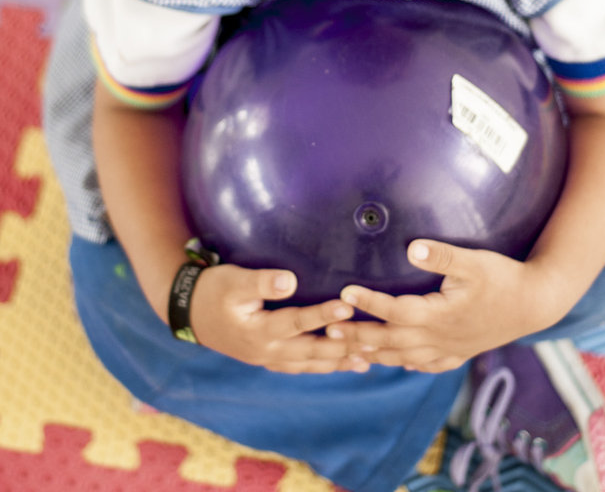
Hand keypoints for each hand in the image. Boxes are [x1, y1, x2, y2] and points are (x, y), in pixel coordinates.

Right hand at [188, 262, 366, 372]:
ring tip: (366, 362)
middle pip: (310, 352)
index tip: (347, 307)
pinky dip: (320, 366)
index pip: (297, 322)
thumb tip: (289, 281)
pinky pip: (300, 367)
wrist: (189, 311)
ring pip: (308, 364)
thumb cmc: (213, 290)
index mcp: (259, 331)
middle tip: (372, 345)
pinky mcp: (268, 357)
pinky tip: (337, 364)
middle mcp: (267, 351)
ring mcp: (267, 358)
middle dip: (341, 347)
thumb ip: (261, 281)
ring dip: (336, 363)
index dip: (323, 315)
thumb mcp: (233, 281)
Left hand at [326, 240, 565, 372]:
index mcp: (440, 315)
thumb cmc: (504, 277)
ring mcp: (450, 348)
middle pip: (391, 341)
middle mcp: (440, 337)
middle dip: (358, 336)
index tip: (343, 292)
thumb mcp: (474, 261)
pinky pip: (428, 365)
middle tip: (328, 329)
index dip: (369, 302)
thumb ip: (442, 255)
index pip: (395, 311)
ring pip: (405, 358)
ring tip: (348, 351)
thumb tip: (411, 247)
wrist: (536, 303)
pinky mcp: (460, 352)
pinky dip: (408, 365)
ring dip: (375, 354)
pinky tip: (398, 363)